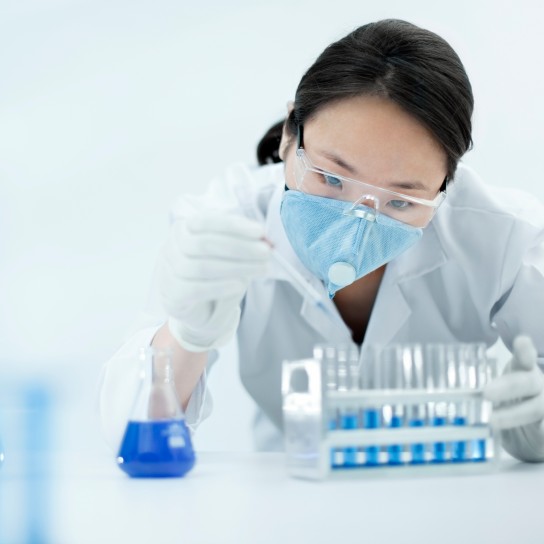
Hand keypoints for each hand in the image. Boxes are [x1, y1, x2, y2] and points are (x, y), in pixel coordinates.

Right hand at [159, 213, 270, 351]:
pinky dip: (220, 286)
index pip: (205, 221)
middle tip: (266, 253)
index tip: (260, 232)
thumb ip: (243, 243)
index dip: (234, 226)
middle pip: (204, 244)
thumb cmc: (215, 275)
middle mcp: (170, 248)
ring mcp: (168, 273)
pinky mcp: (172, 296)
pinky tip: (240, 285)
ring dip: (236, 267)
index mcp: (183, 229)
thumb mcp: (229, 254)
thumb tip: (266, 239)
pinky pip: (195, 289)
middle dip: (240, 247)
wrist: (200, 310)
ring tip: (261, 269)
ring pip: (201, 267)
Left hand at [484, 335, 543, 429]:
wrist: (526, 430)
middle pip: (527, 382)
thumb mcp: (490, 387)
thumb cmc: (505, 401)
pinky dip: (538, 430)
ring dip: (512, 414)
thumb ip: (477, 385)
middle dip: (508, 386)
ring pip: (536, 408)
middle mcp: (537, 385)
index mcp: (523, 370)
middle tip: (486, 393)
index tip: (520, 341)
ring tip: (491, 419)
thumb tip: (448, 388)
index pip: (525, 357)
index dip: (524, 350)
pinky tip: (533, 432)